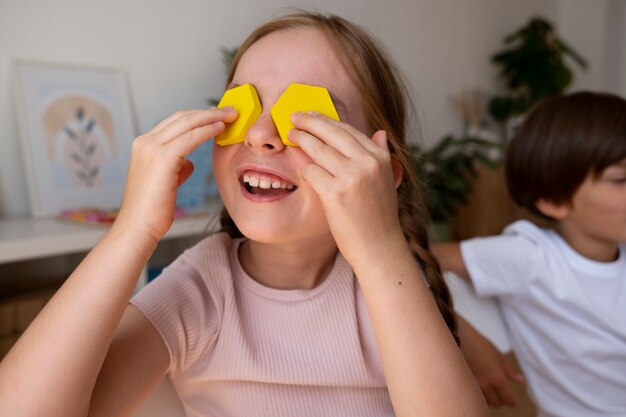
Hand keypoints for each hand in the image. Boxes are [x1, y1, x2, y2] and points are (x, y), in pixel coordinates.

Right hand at [114, 108, 236, 242]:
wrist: (138, 228)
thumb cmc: (152, 210)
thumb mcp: (165, 183)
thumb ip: (176, 168)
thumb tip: (189, 162)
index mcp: (144, 145)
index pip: (175, 122)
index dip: (198, 116)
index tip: (217, 115)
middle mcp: (145, 142)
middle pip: (181, 117)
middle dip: (208, 112)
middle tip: (229, 110)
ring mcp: (151, 148)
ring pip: (186, 123)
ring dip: (211, 117)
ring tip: (230, 116)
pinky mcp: (161, 159)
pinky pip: (189, 138)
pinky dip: (206, 130)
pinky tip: (220, 129)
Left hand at [288, 111, 403, 263]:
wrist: (379, 247)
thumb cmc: (379, 216)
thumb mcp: (386, 180)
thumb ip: (381, 155)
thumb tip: (379, 132)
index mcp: (380, 157)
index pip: (349, 130)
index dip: (328, 121)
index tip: (313, 115)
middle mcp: (367, 163)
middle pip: (332, 133)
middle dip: (310, 121)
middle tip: (295, 116)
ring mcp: (351, 177)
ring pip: (318, 149)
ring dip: (301, 140)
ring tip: (291, 135)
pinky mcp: (335, 193)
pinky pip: (311, 171)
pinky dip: (303, 168)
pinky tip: (298, 165)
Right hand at [459, 318, 524, 406]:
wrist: (458, 338)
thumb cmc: (479, 344)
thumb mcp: (498, 355)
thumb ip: (509, 370)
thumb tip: (520, 380)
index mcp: (497, 378)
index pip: (508, 399)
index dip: (512, 401)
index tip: (512, 401)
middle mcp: (486, 386)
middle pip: (497, 404)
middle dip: (500, 400)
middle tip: (500, 393)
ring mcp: (473, 386)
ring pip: (485, 402)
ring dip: (489, 398)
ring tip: (489, 389)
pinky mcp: (463, 385)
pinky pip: (474, 396)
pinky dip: (479, 395)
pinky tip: (479, 387)